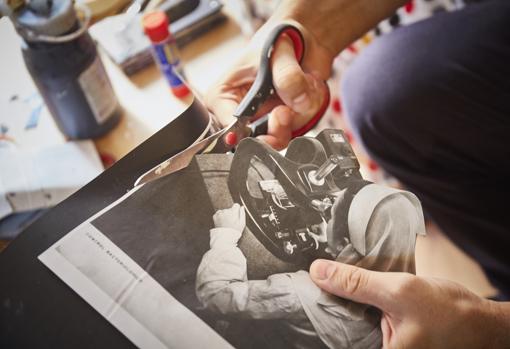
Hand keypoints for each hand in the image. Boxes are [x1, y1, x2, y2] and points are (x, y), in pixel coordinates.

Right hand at [205, 19, 331, 149]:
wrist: (303, 39)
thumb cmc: (277, 40)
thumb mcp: (277, 52)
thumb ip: (287, 77)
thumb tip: (298, 102)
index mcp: (223, 97)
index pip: (229, 129)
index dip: (248, 136)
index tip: (265, 129)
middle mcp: (241, 114)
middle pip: (254, 142)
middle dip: (277, 129)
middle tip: (286, 111)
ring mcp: (264, 121)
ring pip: (280, 139)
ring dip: (297, 115)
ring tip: (300, 86)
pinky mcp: (284, 125)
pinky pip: (298, 131)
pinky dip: (308, 112)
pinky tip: (307, 91)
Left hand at [213, 203, 245, 231]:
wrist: (224, 238)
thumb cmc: (235, 231)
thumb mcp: (242, 223)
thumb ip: (242, 214)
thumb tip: (242, 207)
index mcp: (233, 212)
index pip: (236, 205)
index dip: (237, 210)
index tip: (236, 215)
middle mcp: (226, 211)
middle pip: (230, 209)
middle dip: (231, 213)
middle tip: (231, 222)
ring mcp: (219, 213)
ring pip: (224, 211)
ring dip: (225, 215)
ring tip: (226, 223)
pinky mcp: (215, 216)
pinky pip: (218, 214)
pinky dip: (220, 217)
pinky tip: (222, 223)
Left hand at [309, 260, 509, 348]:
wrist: (482, 322)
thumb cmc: (451, 313)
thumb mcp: (399, 291)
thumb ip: (357, 283)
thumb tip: (319, 271)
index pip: (331, 338)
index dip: (315, 314)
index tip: (300, 294)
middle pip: (338, 328)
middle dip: (326, 304)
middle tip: (310, 282)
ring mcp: (382, 343)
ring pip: (350, 320)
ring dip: (341, 300)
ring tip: (325, 280)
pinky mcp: (387, 333)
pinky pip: (363, 316)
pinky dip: (357, 300)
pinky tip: (348, 284)